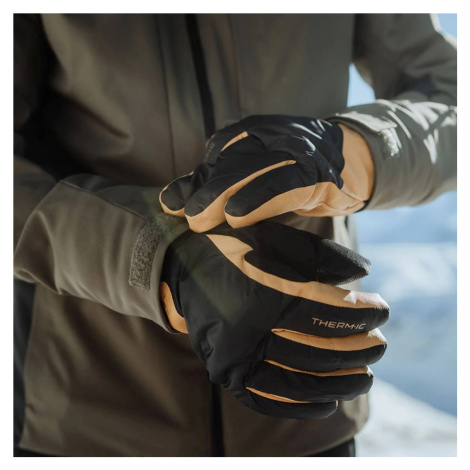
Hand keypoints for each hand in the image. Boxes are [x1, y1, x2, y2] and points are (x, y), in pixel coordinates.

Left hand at [160, 115, 373, 231]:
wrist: (349, 161)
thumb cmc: (292, 170)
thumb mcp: (253, 171)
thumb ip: (215, 182)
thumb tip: (171, 201)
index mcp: (255, 130)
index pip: (218, 153)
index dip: (196, 181)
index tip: (174, 206)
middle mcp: (273, 135)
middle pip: (233, 162)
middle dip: (206, 190)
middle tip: (186, 217)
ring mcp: (296, 150)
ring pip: (255, 172)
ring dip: (224, 196)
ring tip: (199, 220)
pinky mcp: (316, 172)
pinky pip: (284, 187)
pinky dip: (258, 201)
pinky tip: (236, 217)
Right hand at [160, 222, 388, 418]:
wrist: (183, 268)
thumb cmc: (235, 248)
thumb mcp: (276, 238)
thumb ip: (322, 255)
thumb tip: (364, 274)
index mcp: (261, 293)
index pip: (328, 312)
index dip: (363, 314)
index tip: (382, 310)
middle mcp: (246, 332)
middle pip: (318, 350)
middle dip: (359, 349)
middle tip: (380, 344)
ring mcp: (232, 358)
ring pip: (298, 382)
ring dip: (339, 383)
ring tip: (364, 377)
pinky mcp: (224, 373)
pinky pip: (267, 399)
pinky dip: (300, 405)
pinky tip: (327, 402)